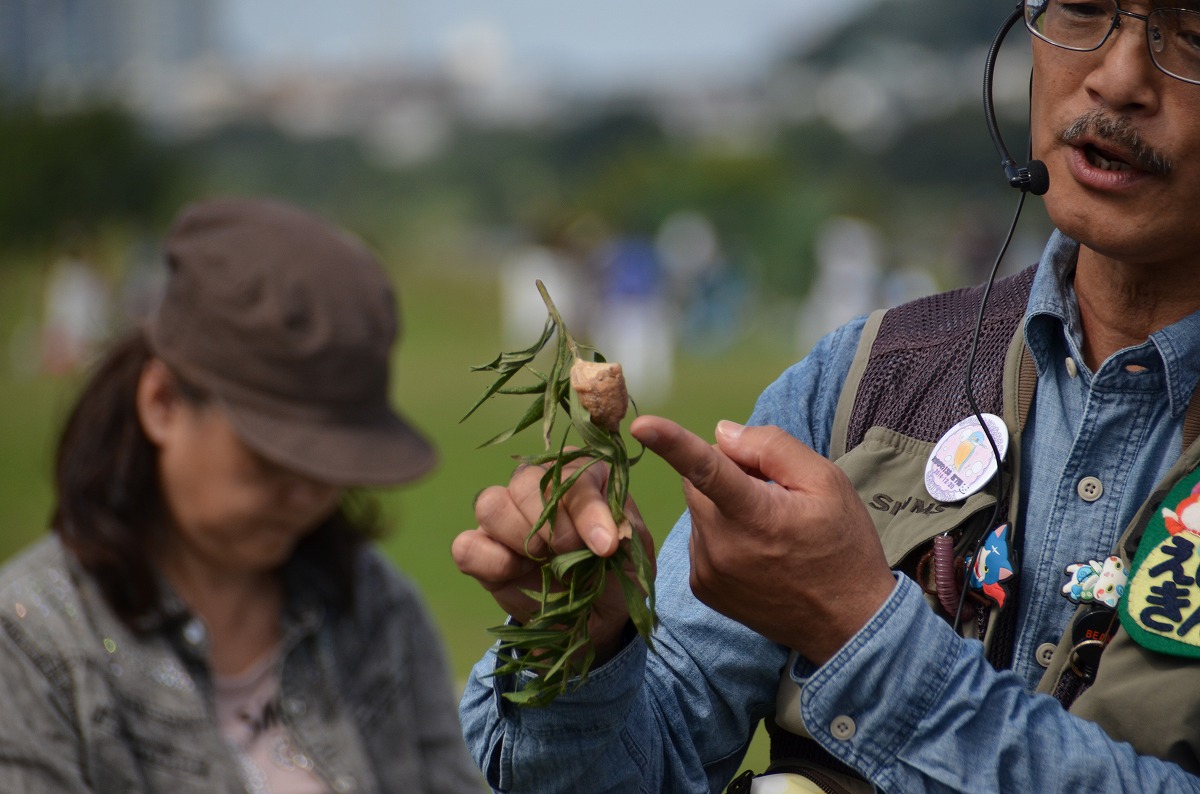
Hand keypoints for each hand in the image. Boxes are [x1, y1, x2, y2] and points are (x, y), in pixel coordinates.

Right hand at [451, 457, 653, 663]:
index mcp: (579, 475)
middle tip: (571, 555)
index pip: (574, 477)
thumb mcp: (633, 553)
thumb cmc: (616, 575)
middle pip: (525, 481)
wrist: (595, 620)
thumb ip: (621, 529)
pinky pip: (466, 545)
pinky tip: (516, 573)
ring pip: (490, 504)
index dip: (588, 511)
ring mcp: (504, 517)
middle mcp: (537, 486)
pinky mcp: (481, 551)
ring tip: (545, 563)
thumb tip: (600, 532)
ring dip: (520, 537)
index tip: (605, 548)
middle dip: (552, 525)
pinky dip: (490, 561)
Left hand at [630, 416, 893, 664]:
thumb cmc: (843, 546)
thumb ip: (773, 447)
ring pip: (698, 510)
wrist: (849, 623)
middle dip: (726, 474)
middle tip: (770, 492)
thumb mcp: (827, 483)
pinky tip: (757, 550)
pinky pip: (701, 538)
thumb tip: (722, 434)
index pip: (706, 470)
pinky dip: (721, 533)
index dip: (671, 443)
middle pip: (696, 482)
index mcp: (756, 516)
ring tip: (770, 529)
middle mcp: (722, 546)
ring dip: (723, 506)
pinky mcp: (703, 587)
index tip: (640, 426)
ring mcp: (708, 571)